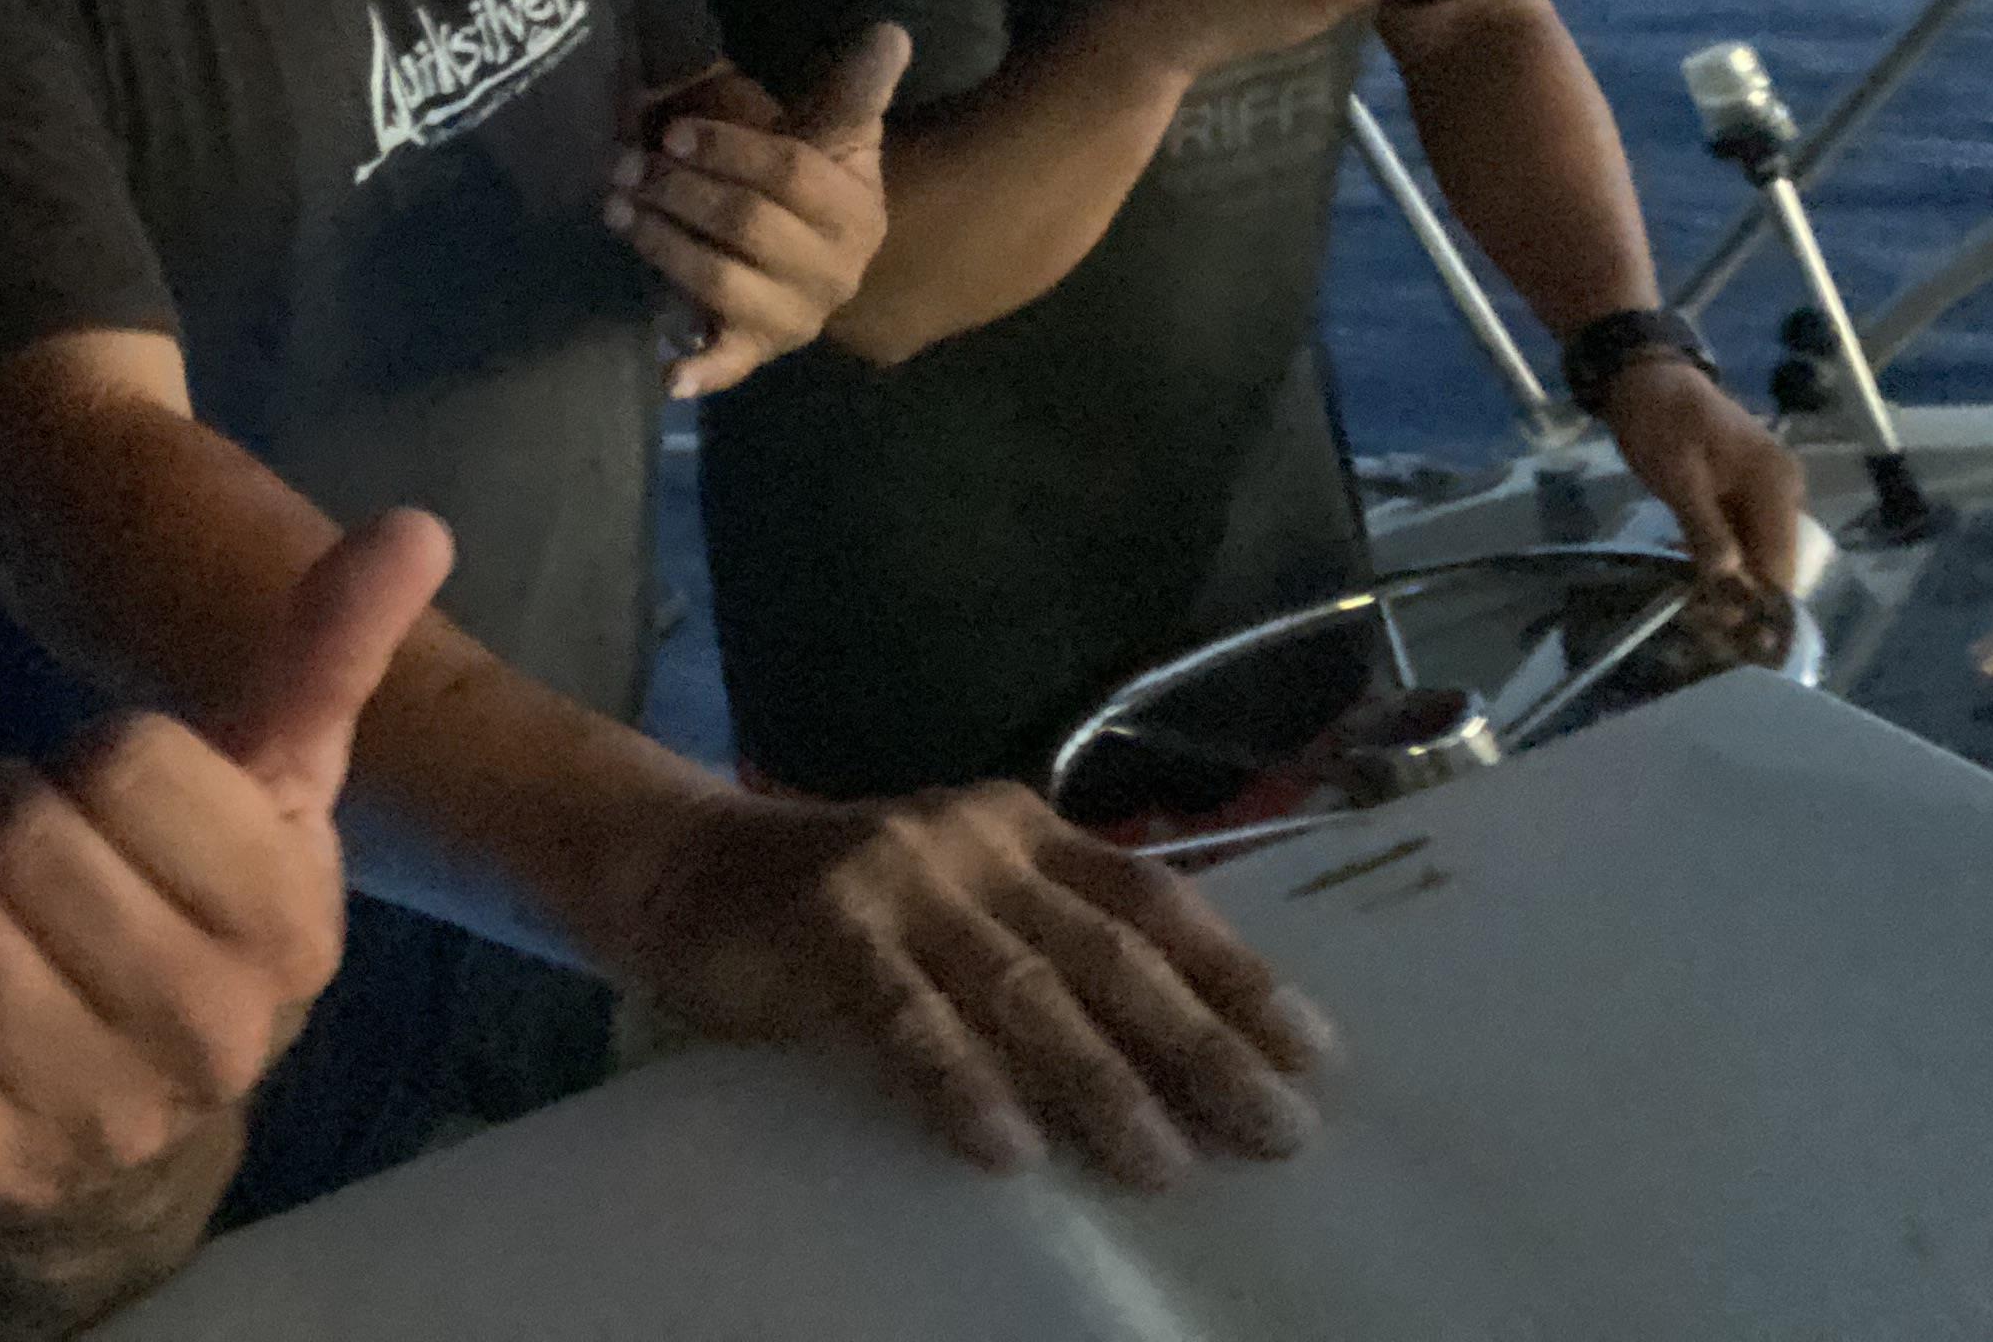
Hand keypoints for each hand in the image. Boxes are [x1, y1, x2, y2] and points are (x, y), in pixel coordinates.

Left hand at [0, 510, 454, 1251]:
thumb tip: (416, 526)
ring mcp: (89, 1107)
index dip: (97, 751)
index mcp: (288, 927)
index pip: (131, 762)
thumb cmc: (204, 920)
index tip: (105, 784)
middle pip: (26, 832)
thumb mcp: (277, 795)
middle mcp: (204, 1032)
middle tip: (7, 823)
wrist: (149, 1129)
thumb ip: (329, 660)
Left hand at [608, 25, 913, 398]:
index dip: (730, 149)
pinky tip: (668, 376)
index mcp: (855, 211)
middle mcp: (833, 271)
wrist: (822, 254)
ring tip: (614, 208)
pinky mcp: (759, 349)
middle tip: (622, 164)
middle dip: (679, 190)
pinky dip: (701, 372)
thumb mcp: (837, 131)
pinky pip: (731, 365)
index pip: (791, 173)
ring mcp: (795, 315)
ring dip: (661, 244)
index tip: (674, 132)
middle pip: (748, 224)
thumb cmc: (818, 179)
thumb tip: (891, 32)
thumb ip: (855, 87)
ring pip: (721, 280)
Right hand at [609, 779, 1335, 1190]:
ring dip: (1097, 1079)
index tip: (1312, 1055)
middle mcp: (976, 839)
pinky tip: (1005, 1148)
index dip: (1236, 975)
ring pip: (1020, 985)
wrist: (680, 867)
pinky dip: (959, 1080)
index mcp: (1025, 830)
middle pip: (1111, 950)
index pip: (1155, 899)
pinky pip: (904, 1012)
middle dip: (1200, 1044)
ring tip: (1159, 1162)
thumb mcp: (962, 904)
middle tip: (1274, 1130)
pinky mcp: (825, 922)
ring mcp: (900, 875)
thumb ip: (1048, 949)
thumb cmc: (845, 912)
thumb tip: (1181, 1056)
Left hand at [1597, 354, 1807, 599]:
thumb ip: (1705, 527)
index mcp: (1777, 484)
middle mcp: (1786, 489)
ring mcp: (1770, 489)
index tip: (1722, 629)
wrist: (1647, 377)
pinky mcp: (1749, 490)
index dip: (1757, 600)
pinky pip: (1746, 534)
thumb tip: (1731, 578)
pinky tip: (1691, 565)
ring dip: (1732, 576)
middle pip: (1776, 562)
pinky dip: (1724, 553)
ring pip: (1760, 551)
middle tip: (1701, 618)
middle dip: (1744, 593)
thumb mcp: (1676, 476)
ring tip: (1693, 600)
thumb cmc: (1660, 421)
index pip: (1783, 563)